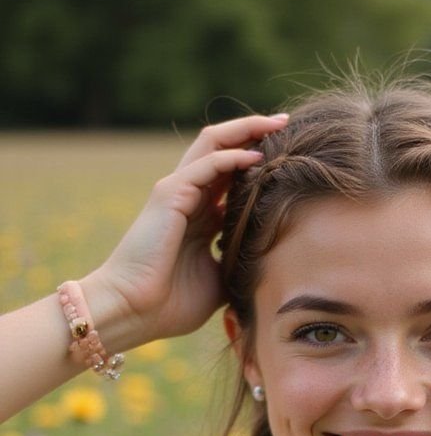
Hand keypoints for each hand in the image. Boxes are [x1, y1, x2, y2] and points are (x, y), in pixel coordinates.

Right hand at [86, 113, 288, 347]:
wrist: (134, 311)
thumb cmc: (171, 303)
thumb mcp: (219, 281)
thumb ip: (240, 263)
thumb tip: (271, 267)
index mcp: (199, 215)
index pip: (231, 173)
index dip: (259, 160)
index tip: (291, 155)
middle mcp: (188, 196)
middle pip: (223, 148)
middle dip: (255, 132)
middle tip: (288, 124)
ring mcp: (177, 191)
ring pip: (213, 144)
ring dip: (246, 131)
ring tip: (278, 125)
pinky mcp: (169, 194)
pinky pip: (206, 164)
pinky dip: (232, 157)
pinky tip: (257, 157)